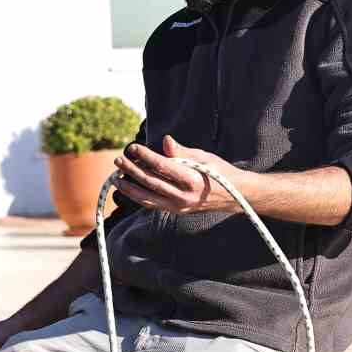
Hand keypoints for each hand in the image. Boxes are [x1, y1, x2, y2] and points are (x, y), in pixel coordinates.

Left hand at [112, 136, 246, 214]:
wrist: (235, 196)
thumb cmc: (220, 172)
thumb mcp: (204, 157)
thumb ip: (182, 152)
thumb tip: (166, 141)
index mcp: (191, 179)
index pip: (162, 166)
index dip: (145, 156)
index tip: (133, 147)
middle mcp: (183, 195)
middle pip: (151, 182)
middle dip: (132, 170)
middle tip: (119, 160)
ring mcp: (179, 206)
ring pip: (148, 197)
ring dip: (130, 188)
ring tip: (116, 178)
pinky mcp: (176, 211)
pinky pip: (153, 204)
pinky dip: (139, 197)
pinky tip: (129, 189)